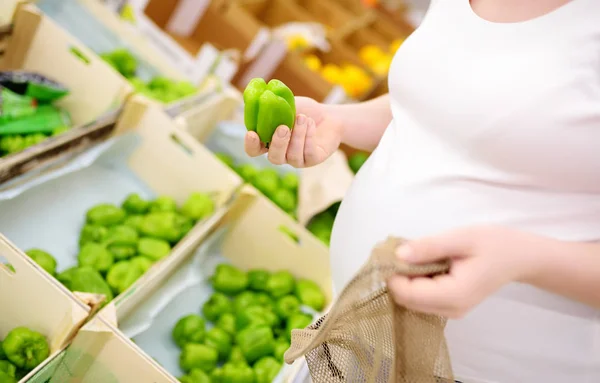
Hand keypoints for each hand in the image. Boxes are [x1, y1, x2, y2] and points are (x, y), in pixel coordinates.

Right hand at [244, 96, 342, 167]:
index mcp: (269, 142)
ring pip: (292, 155)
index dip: (251, 145)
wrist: (328, 116)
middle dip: (278, 143)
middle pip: (274, 158)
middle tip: (283, 127)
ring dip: (297, 134)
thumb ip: (271, 103)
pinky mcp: (312, 159)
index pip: (254, 150)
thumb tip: (255, 92)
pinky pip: (308, 153)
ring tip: (303, 117)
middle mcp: (281, 154)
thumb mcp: (286, 104)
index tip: (252, 134)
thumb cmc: (304, 111)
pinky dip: (309, 136)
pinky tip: (311, 123)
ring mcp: (296, 159)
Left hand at [388, 226, 542, 318]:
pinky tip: (425, 263)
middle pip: (406, 300)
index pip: (407, 294)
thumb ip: (429, 247)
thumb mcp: (461, 238)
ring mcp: (451, 312)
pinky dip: (416, 282)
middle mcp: (451, 310)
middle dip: (397, 276)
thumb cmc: (493, 244)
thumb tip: (398, 255)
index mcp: (454, 295)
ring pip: (411, 301)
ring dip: (406, 279)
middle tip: (401, 249)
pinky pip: (422, 299)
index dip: (393, 273)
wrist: (519, 257)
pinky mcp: (450, 307)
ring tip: (416, 253)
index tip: (391, 251)